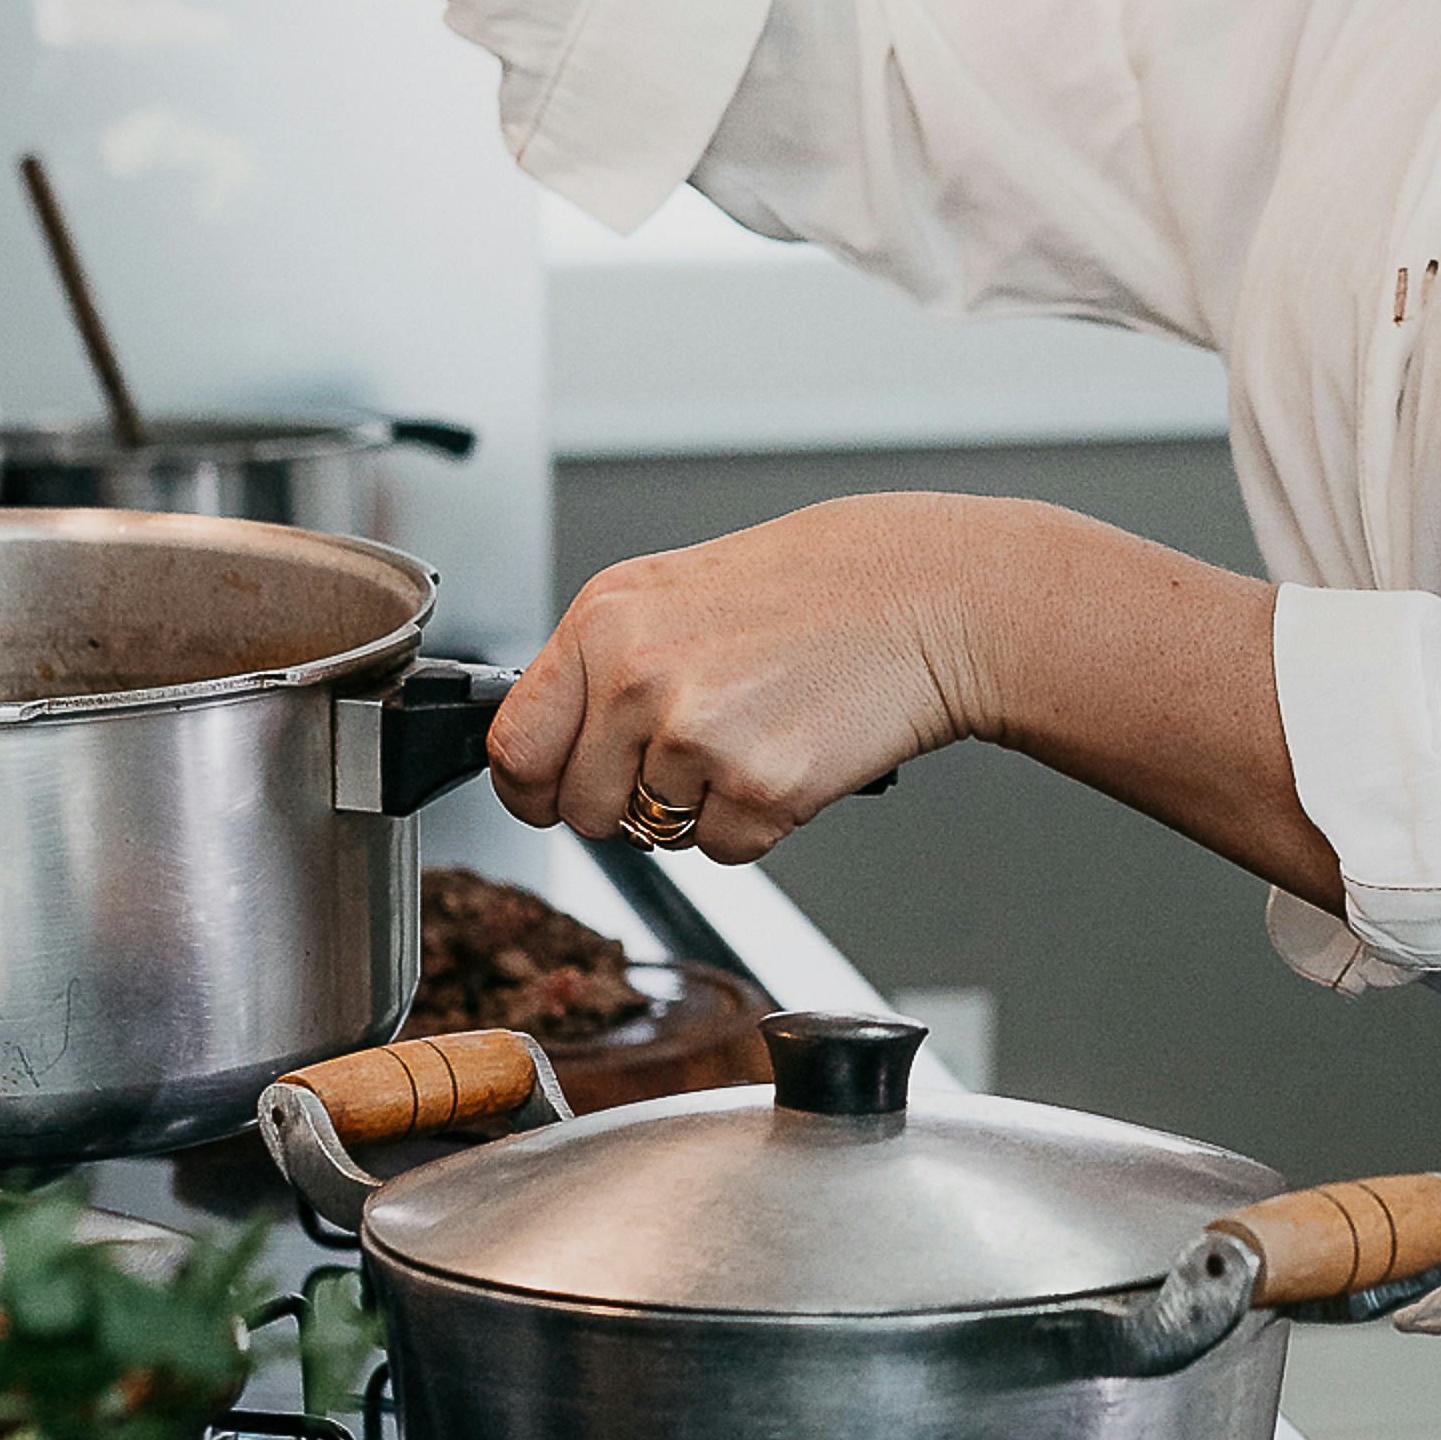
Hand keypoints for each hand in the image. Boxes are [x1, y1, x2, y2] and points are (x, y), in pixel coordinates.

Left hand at [488, 496, 997, 862]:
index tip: (552, 795)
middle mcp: (636, 677)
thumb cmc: (811, 589)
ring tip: (753, 734)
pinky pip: (724, 849)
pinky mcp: (758, 787)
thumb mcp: (673, 594)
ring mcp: (695, 734)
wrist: (924, 596)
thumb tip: (550, 745)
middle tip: (692, 751)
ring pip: (653, 834)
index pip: (516, 746)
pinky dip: (758, 821)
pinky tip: (790, 752)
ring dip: (699, 807)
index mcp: (604, 621)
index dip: (532, 788)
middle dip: (628, 801)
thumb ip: (602, 665)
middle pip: (580, 809)